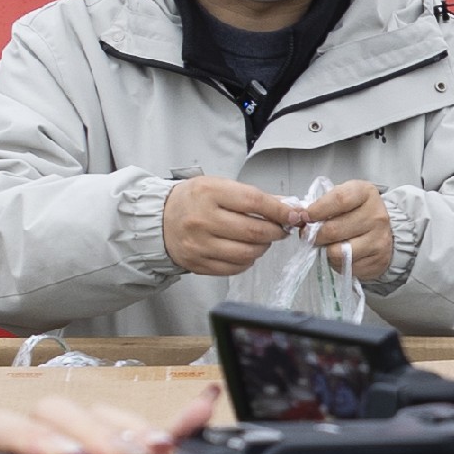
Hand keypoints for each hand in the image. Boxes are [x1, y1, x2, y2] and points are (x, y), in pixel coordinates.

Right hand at [162, 173, 297, 280]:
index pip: (254, 202)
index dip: (280, 211)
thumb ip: (253, 196)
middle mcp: (203, 219)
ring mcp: (199, 244)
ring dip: (263, 247)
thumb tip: (287, 208)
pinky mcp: (198, 264)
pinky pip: (234, 267)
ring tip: (262, 240)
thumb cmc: (193, 200)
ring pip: (247, 253)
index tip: (294, 215)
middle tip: (280, 229)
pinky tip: (246, 250)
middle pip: (254, 231)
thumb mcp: (219, 186)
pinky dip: (247, 260)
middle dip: (275, 232)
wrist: (159, 219)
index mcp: (209, 193)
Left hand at [296, 176, 396, 284]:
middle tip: (310, 235)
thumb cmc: (356, 212)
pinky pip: (346, 266)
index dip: (317, 210)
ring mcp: (379, 239)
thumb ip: (324, 204)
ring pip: (338, 251)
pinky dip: (338, 262)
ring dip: (325, 250)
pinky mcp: (377, 260)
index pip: (339, 199)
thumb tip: (302, 218)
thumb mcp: (343, 198)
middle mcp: (376, 215)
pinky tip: (341, 253)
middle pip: (334, 229)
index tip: (305, 217)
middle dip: (315, 235)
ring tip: (326, 245)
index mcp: (366, 193)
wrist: (383, 232)